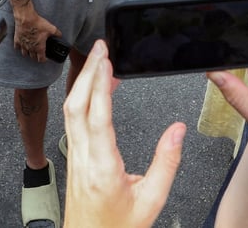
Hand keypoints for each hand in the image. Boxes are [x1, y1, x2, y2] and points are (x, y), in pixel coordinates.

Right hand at [12, 9, 59, 61]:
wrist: (26, 18)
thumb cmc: (37, 24)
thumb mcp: (51, 28)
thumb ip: (57, 33)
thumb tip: (60, 35)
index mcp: (39, 47)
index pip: (41, 59)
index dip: (44, 60)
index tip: (45, 58)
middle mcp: (30, 48)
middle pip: (33, 57)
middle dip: (36, 56)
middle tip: (39, 52)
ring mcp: (23, 45)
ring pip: (25, 53)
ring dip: (28, 52)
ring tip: (31, 49)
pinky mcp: (17, 40)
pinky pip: (17, 47)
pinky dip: (20, 47)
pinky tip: (22, 44)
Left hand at [63, 40, 183, 227]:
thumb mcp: (152, 200)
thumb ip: (167, 162)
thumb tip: (177, 130)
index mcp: (102, 167)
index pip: (97, 116)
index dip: (100, 83)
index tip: (106, 59)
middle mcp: (82, 159)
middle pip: (76, 106)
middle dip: (87, 72)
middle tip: (100, 47)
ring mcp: (73, 158)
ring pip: (70, 112)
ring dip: (82, 83)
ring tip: (99, 62)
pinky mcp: (73, 159)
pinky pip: (72, 121)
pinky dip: (82, 99)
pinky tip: (95, 91)